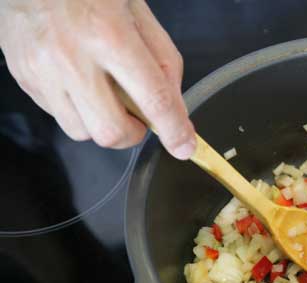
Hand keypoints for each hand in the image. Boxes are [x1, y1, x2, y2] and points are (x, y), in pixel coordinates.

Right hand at [0, 0, 195, 158]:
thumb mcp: (139, 12)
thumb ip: (164, 61)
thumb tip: (176, 108)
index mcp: (110, 35)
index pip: (153, 99)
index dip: (174, 130)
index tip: (184, 147)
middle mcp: (72, 57)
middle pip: (111, 131)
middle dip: (133, 133)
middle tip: (139, 115)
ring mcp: (42, 70)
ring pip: (82, 132)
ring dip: (102, 123)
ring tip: (105, 92)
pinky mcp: (24, 77)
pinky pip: (58, 116)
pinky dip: (78, 110)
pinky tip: (80, 82)